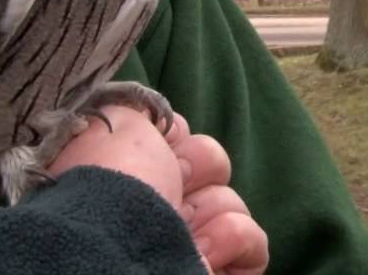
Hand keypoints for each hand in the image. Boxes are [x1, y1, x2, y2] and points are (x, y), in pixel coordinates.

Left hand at [47, 108, 268, 274]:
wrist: (121, 252)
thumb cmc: (114, 187)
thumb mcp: (115, 122)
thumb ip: (137, 108)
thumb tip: (157, 115)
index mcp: (130, 175)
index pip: (177, 137)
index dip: (174, 135)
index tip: (162, 140)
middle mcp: (158, 208)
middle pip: (210, 163)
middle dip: (197, 166)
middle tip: (173, 183)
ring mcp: (191, 242)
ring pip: (231, 200)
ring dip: (211, 208)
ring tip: (183, 230)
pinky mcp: (224, 267)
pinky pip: (254, 239)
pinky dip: (233, 238)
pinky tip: (203, 252)